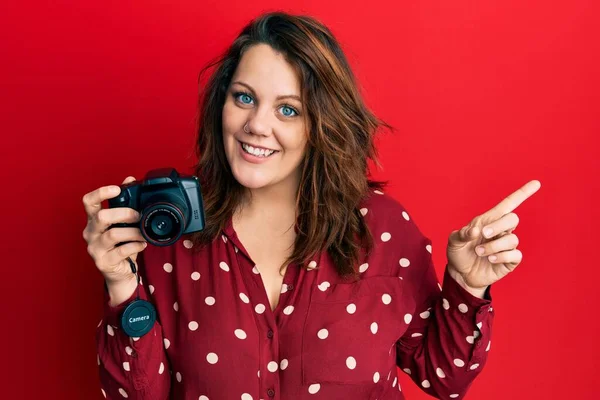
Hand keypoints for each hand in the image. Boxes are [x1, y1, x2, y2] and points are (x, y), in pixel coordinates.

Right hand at [82, 176, 146, 284]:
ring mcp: (94, 249)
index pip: (88, 202)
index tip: (117, 189)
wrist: (120, 272)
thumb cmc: (121, 245)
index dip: (101, 193)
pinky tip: (142, 245)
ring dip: (134, 232)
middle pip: (102, 216)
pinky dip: (136, 246)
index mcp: (93, 220)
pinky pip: (122, 251)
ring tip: (144, 233)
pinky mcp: (103, 262)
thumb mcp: (123, 223)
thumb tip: (130, 179)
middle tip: (138, 216)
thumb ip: (125, 203)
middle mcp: (90, 233)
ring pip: (113, 234)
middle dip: (124, 213)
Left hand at [445, 180, 541, 295]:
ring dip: (494, 245)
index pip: (508, 204)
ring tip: (480, 252)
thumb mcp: (454, 241)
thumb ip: (462, 234)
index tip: (536, 183)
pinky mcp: (509, 260)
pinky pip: (515, 254)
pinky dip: (501, 256)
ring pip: (512, 239)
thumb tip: (476, 230)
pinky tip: (490, 259)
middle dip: (498, 226)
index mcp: (488, 221)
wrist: (460, 274)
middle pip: (513, 219)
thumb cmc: (459, 253)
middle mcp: (500, 231)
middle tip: (483, 234)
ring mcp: (506, 246)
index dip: (522, 194)